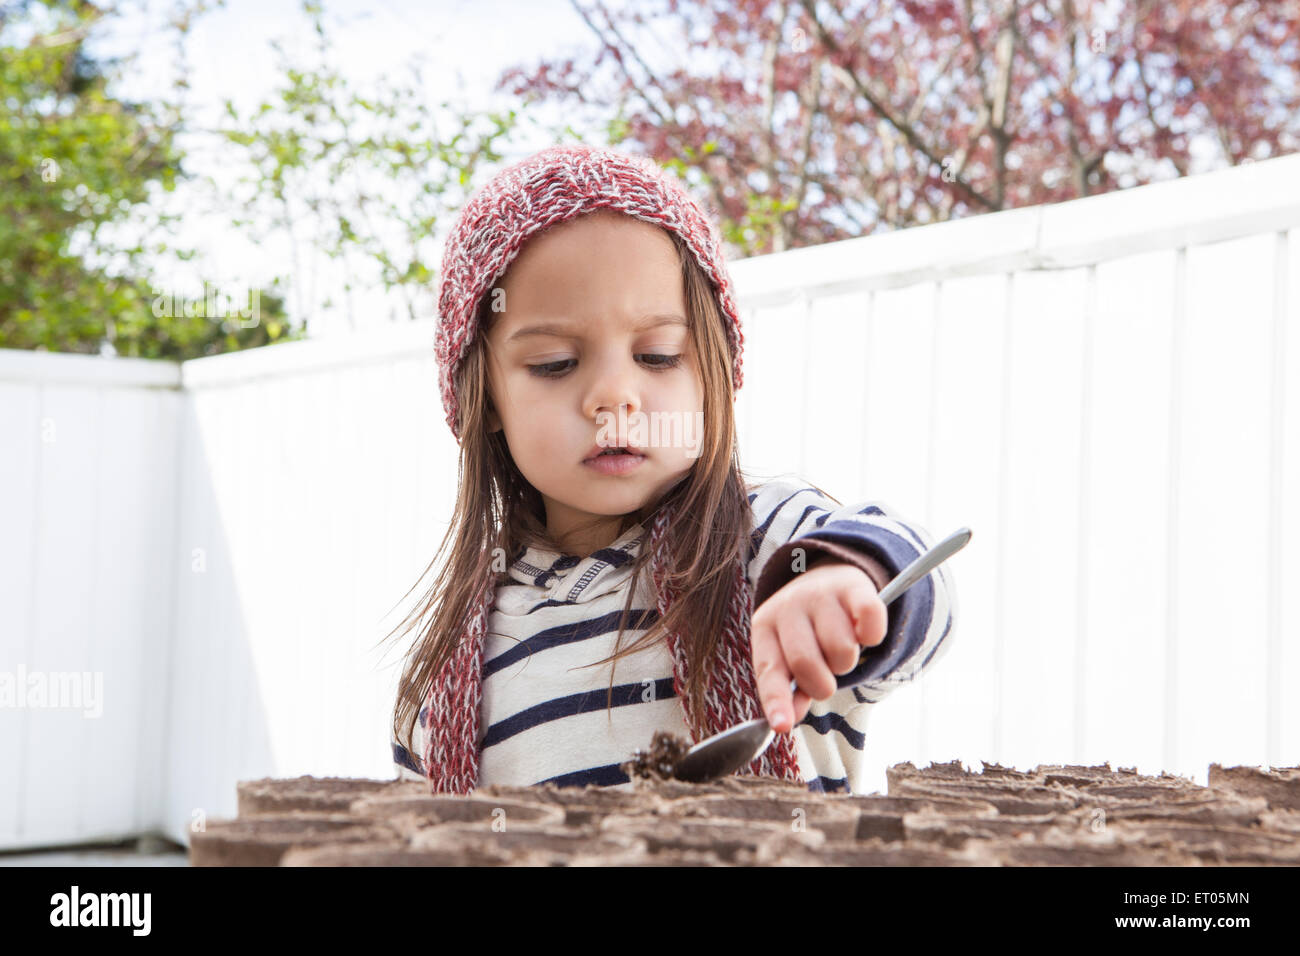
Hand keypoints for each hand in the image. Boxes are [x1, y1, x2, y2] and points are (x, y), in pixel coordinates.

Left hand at [750, 560, 887, 733]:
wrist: (826, 580)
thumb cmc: (806, 632)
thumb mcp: (788, 655)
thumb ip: (789, 689)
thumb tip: (788, 721)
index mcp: (765, 626)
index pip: (769, 670)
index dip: (776, 700)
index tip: (783, 726)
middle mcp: (789, 606)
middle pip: (806, 663)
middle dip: (822, 685)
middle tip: (827, 678)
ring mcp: (821, 594)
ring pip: (841, 649)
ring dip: (847, 662)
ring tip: (842, 650)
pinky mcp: (854, 588)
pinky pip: (870, 621)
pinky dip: (873, 636)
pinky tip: (864, 633)